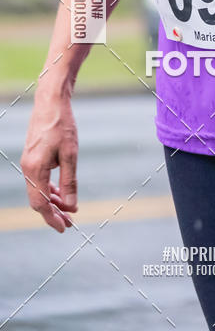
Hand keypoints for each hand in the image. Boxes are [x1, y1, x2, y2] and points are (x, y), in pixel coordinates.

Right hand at [20, 93, 78, 232]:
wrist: (51, 102)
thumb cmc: (62, 125)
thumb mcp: (70, 154)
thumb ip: (70, 181)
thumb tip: (71, 206)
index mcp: (35, 170)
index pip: (41, 203)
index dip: (52, 218)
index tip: (64, 228)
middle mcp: (28, 168)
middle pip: (38, 200)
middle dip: (53, 213)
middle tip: (69, 223)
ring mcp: (29, 162)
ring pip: (39, 190)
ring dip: (53, 201)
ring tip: (68, 210)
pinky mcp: (33, 157)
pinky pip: (39, 180)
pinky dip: (50, 189)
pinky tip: (61, 192)